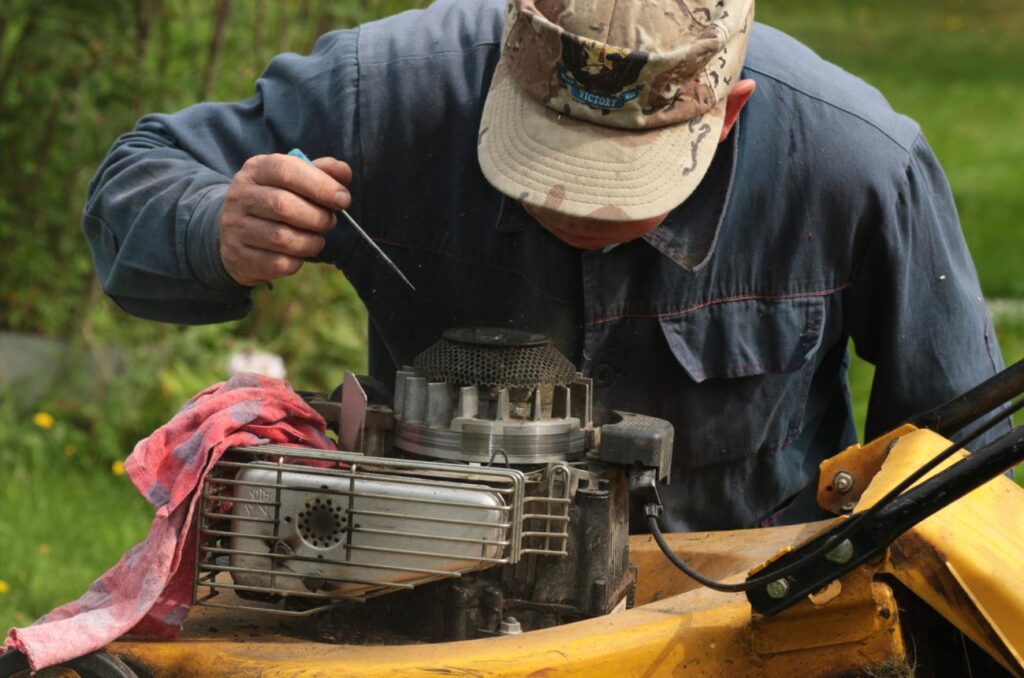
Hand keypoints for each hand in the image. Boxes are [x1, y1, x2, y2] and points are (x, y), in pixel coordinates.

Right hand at [219, 153, 351, 285]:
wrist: (237, 232)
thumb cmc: (277, 201)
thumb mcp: (295, 180)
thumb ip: (321, 172)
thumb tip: (344, 172)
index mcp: (256, 170)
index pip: (286, 171)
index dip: (320, 185)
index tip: (343, 199)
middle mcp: (240, 196)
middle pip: (283, 206)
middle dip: (318, 217)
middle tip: (329, 222)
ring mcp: (235, 228)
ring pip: (282, 238)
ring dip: (311, 242)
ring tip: (316, 240)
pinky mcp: (238, 257)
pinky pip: (277, 263)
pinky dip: (297, 261)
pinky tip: (298, 254)